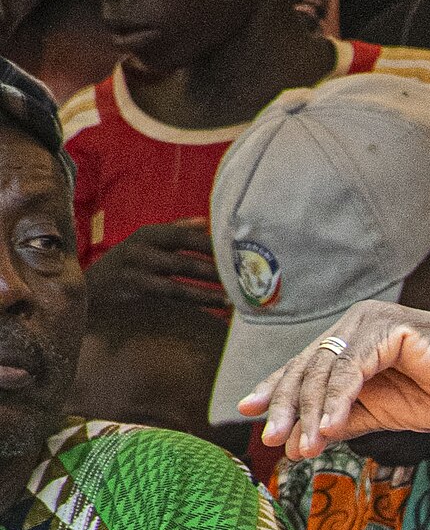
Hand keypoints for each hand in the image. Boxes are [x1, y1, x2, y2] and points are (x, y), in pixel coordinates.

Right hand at [87, 220, 226, 314]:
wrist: (89, 286)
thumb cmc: (127, 263)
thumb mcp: (147, 242)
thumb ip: (176, 231)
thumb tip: (206, 222)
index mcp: (149, 234)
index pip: (184, 236)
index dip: (210, 244)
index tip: (236, 250)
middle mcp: (141, 251)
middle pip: (184, 260)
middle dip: (214, 270)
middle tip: (242, 277)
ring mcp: (136, 274)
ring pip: (178, 284)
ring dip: (208, 291)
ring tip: (233, 297)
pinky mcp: (135, 294)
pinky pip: (170, 300)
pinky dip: (193, 303)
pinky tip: (214, 307)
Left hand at [239, 301, 429, 460]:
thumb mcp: (380, 414)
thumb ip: (340, 420)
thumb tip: (296, 441)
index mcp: (354, 340)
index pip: (307, 366)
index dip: (277, 389)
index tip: (250, 414)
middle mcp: (358, 324)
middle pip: (309, 366)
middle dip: (288, 405)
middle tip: (272, 439)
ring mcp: (371, 321)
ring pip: (327, 370)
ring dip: (312, 411)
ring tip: (305, 446)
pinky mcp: (389, 328)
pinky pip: (353, 368)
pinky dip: (338, 400)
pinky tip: (328, 428)